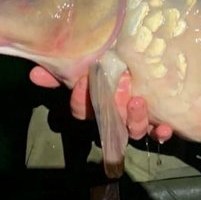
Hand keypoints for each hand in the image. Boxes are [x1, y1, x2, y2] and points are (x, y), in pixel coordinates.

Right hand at [29, 66, 172, 141]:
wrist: (152, 69)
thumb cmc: (115, 69)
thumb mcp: (90, 66)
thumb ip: (64, 72)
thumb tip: (35, 73)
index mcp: (97, 104)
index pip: (82, 110)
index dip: (81, 99)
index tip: (83, 80)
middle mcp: (116, 116)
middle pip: (109, 119)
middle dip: (112, 103)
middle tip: (121, 81)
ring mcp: (136, 122)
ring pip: (133, 129)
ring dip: (135, 119)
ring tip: (139, 102)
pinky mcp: (158, 123)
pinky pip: (159, 133)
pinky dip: (161, 132)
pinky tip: (165, 127)